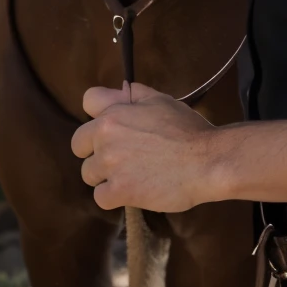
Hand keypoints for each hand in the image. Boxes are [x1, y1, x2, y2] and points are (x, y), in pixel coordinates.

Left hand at [70, 83, 218, 212]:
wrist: (206, 161)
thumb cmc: (187, 129)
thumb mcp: (161, 100)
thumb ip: (134, 94)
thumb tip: (119, 89)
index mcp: (114, 112)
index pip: (88, 103)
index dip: (100, 113)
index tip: (114, 124)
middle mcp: (106, 136)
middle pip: (79, 145)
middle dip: (96, 150)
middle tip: (121, 157)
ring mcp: (111, 165)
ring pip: (89, 174)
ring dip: (106, 176)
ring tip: (131, 175)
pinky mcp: (119, 191)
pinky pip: (101, 197)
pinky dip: (114, 197)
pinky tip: (133, 191)